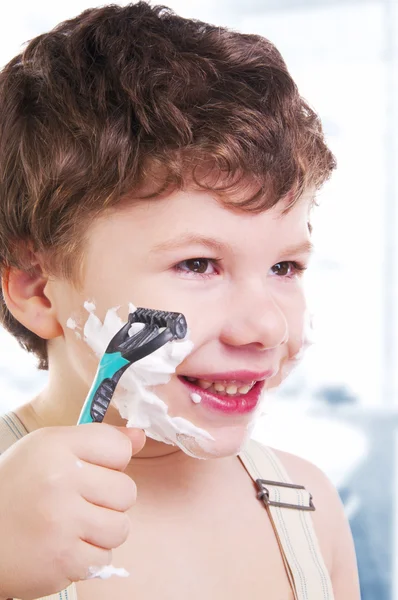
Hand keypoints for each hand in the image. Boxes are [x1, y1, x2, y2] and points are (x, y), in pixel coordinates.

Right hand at [0, 423, 144, 599]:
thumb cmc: (16, 488)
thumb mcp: (47, 448)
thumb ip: (97, 440)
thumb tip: (140, 436)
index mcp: (56, 446)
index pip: (120, 448)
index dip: (112, 462)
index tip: (92, 470)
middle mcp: (60, 480)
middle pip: (127, 491)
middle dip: (109, 500)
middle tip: (79, 502)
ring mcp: (62, 522)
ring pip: (121, 528)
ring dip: (102, 531)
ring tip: (73, 525)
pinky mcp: (62, 560)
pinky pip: (104, 559)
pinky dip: (87, 556)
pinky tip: (64, 546)